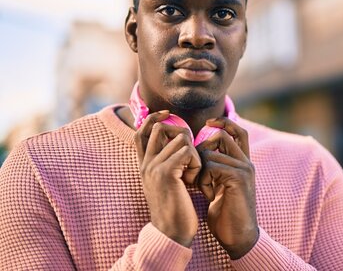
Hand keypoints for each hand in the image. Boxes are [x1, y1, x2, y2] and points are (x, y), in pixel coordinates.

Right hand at [135, 110, 201, 246]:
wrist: (172, 233)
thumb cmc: (176, 208)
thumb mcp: (168, 182)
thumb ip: (168, 162)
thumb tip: (179, 141)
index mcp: (144, 165)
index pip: (141, 131)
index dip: (154, 118)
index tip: (169, 114)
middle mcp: (145, 163)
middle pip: (160, 127)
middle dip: (182, 134)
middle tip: (190, 154)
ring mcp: (153, 167)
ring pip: (180, 138)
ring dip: (194, 154)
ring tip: (192, 174)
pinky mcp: (165, 172)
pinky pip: (188, 151)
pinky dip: (197, 163)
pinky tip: (194, 180)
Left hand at [196, 118, 257, 258]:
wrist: (238, 237)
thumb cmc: (225, 214)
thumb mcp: (219, 185)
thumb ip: (215, 168)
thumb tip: (198, 151)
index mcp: (243, 162)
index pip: (237, 131)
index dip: (223, 122)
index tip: (208, 123)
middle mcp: (246, 162)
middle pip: (222, 136)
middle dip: (203, 148)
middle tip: (197, 170)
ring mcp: (244, 169)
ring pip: (212, 152)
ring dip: (200, 170)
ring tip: (203, 188)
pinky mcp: (239, 178)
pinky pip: (212, 166)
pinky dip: (204, 180)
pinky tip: (208, 195)